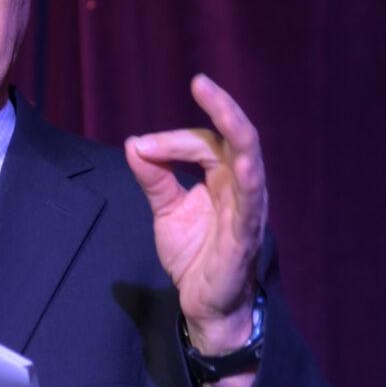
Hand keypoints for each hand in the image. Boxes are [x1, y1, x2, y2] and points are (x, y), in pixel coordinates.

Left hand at [124, 74, 267, 355]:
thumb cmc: (194, 255)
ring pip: (250, 160)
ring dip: (235, 130)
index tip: (141, 147)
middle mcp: (241, 187)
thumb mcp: (166, 211)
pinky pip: (251, 203)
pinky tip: (243, 164)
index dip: (172, 140)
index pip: (204, 143)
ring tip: (220, 105)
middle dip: (220, 108)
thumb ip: (154, 178)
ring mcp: (247, 209)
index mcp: (223, 178)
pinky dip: (249, 180)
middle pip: (236, 138)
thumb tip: (134, 144)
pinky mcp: (245, 236)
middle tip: (199, 82)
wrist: (203, 305)